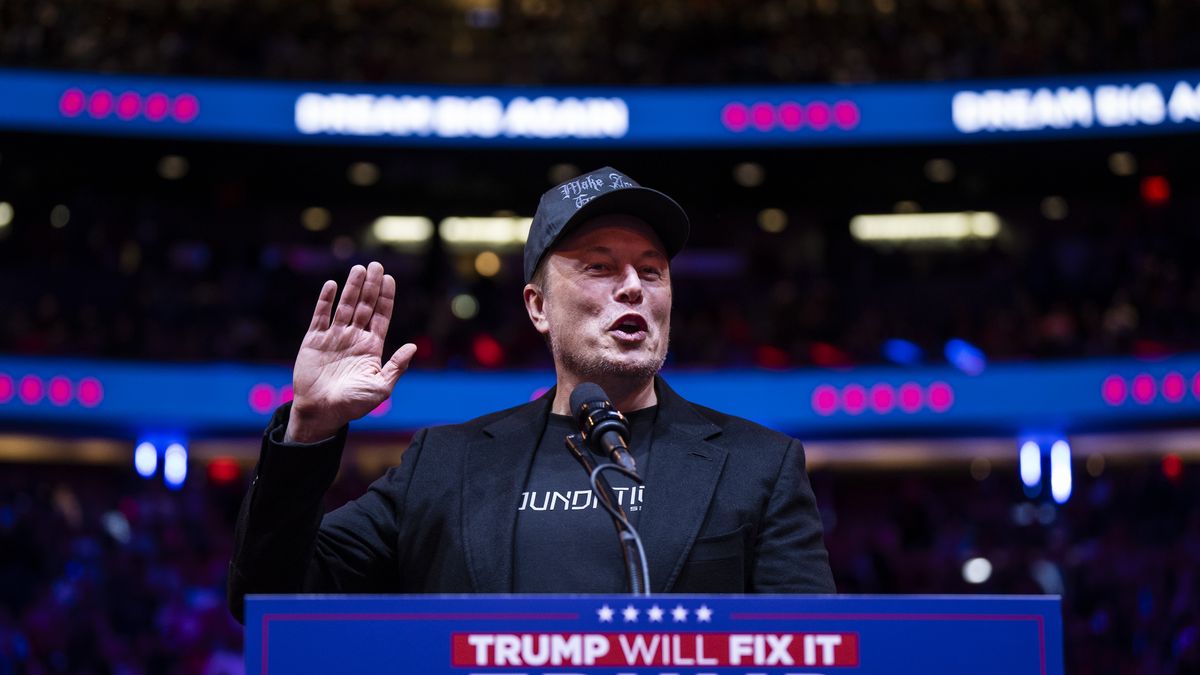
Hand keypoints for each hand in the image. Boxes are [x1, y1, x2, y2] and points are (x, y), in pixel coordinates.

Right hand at [284, 262, 416, 442]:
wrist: (322, 412)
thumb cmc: (353, 404)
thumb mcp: (381, 387)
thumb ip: (397, 367)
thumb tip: (413, 347)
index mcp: (371, 347)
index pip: (381, 316)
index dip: (386, 297)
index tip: (390, 279)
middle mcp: (354, 338)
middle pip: (365, 306)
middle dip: (371, 286)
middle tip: (376, 265)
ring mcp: (334, 337)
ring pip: (345, 306)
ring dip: (352, 288)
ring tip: (358, 269)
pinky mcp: (314, 340)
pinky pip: (320, 316)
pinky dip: (325, 301)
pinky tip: (332, 285)